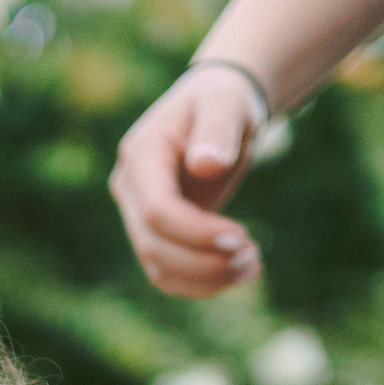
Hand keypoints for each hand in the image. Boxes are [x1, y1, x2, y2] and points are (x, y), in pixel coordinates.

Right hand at [110, 66, 264, 295]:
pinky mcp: (156, 232)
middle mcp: (129, 189)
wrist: (216, 109)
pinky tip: (239, 272)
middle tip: (254, 258)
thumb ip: (217, 129)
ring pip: (158, 267)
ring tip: (253, 267)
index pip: (157, 211)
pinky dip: (202, 282)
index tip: (242, 237)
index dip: (196, 232)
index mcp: (140, 155)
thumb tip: (205, 165)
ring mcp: (137, 214)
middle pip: (153, 245)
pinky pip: (169, 272)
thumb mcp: (226, 103)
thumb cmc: (223, 101)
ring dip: (205, 278)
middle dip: (204, 262)